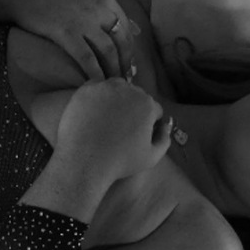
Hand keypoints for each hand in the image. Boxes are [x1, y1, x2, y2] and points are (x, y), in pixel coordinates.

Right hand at [8, 0, 139, 81]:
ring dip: (113, 71)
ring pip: (108, 51)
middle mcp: (99, 8)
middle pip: (122, 42)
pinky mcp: (66, 32)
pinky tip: (96, 84)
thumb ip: (110, 12)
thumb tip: (137, 29)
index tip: (129, 67)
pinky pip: (87, 58)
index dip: (131, 51)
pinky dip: (94, 73)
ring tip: (113, 86)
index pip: (127, 29)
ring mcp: (83, 21)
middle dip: (125, 64)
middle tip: (125, 81)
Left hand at [54, 77, 173, 190]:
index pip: (154, 110)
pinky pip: (97, 88)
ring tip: (108, 118)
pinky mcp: (85, 90)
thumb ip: (165, 139)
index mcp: (147, 104)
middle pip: (137, 96)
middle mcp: (128, 90)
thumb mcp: (151, 157)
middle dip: (134, 109)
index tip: (139, 135)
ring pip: (117, 88)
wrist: (83, 161)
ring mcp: (105, 87)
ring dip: (117, 98)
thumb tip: (166, 125)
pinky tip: (94, 112)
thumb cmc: (119, 162)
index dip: (149, 124)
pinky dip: (98, 96)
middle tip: (122, 127)